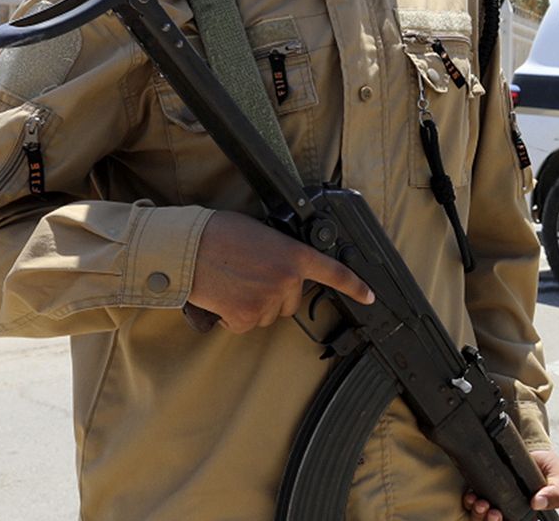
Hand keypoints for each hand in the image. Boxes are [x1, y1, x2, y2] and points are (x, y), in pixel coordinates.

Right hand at [186, 210, 372, 333]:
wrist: (187, 246)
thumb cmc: (219, 233)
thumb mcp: (263, 236)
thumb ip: (281, 255)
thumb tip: (281, 270)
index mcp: (296, 255)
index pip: (335, 273)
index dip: (355, 286)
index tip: (370, 296)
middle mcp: (288, 280)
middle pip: (291, 302)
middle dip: (274, 295)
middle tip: (249, 277)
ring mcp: (268, 301)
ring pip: (268, 316)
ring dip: (253, 306)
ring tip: (232, 283)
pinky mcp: (245, 317)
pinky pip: (244, 325)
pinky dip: (233, 317)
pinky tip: (222, 297)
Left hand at [464, 449, 558, 518]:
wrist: (532, 448)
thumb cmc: (546, 466)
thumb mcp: (558, 476)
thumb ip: (556, 492)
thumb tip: (538, 503)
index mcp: (527, 513)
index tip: (502, 516)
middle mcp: (509, 510)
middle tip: (493, 513)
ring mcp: (495, 501)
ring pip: (481, 518)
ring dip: (478, 514)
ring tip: (481, 503)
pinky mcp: (484, 490)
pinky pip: (471, 504)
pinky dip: (469, 502)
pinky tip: (472, 496)